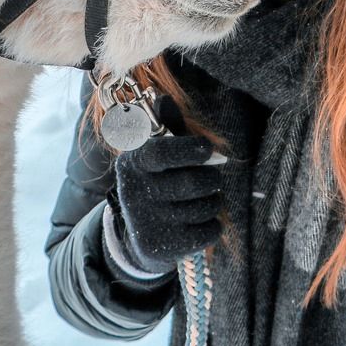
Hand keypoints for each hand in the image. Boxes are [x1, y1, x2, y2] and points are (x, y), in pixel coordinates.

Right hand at [108, 95, 224, 274]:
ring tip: (201, 199)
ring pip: (205, 207)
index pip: (161, 152)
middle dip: (211, 179)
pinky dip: (212, 225)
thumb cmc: (158, 180)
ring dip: (213, 201)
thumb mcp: (158, 153)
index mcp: (133, 163)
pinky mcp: (162, 247)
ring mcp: (148, 222)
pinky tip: (198, 221)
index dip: (189, 149)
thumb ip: (167, 127)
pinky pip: (208, 231)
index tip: (207, 149)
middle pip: (193, 183)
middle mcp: (135, 193)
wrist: (141, 234)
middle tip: (210, 178)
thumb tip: (163, 98)